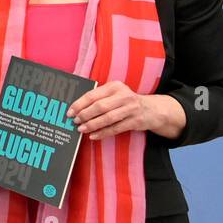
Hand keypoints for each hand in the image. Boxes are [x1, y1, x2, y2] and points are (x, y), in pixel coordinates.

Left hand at [68, 81, 184, 140]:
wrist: (152, 109)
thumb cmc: (126, 101)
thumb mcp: (115, 94)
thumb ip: (99, 97)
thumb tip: (77, 109)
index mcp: (114, 86)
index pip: (93, 95)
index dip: (79, 104)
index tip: (70, 112)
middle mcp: (123, 96)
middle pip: (100, 106)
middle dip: (85, 115)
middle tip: (75, 121)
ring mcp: (131, 109)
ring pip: (108, 118)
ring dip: (92, 125)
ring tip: (82, 129)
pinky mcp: (136, 121)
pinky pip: (116, 128)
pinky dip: (103, 133)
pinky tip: (93, 136)